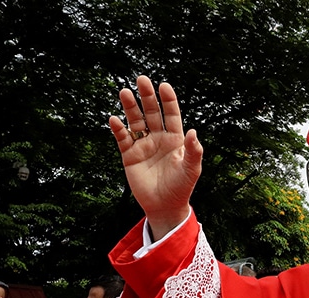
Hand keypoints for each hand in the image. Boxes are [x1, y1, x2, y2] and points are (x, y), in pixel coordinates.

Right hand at [108, 76, 203, 236]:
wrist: (165, 206)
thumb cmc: (181, 188)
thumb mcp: (192, 170)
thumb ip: (194, 151)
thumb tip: (193, 131)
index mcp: (175, 139)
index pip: (171, 114)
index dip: (168, 100)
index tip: (164, 86)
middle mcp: (158, 138)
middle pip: (151, 112)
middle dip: (147, 96)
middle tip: (142, 79)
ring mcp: (143, 145)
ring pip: (135, 121)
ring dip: (130, 107)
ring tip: (125, 92)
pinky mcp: (129, 156)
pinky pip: (122, 139)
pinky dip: (118, 129)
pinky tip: (114, 120)